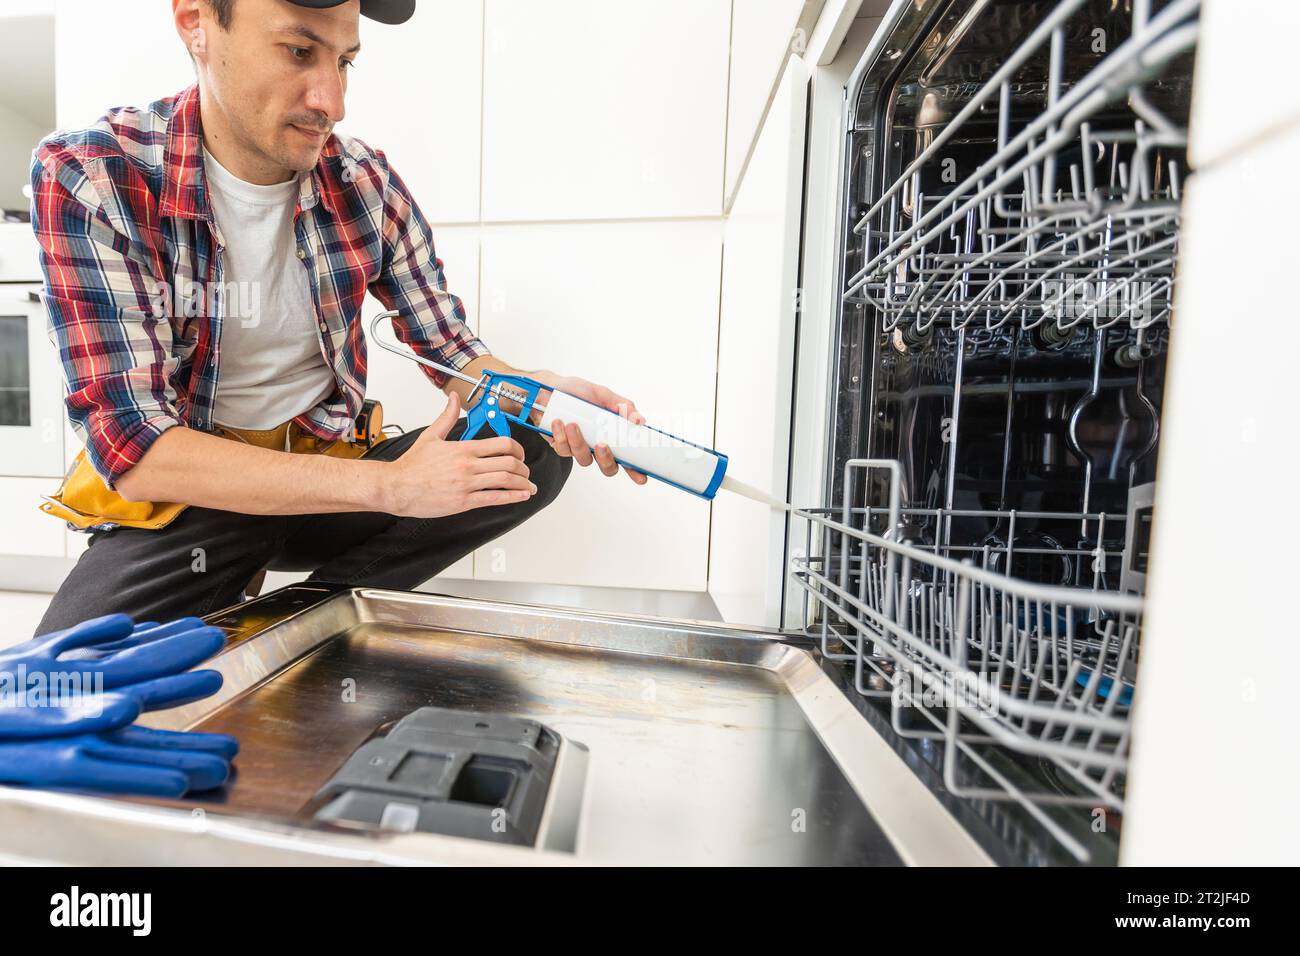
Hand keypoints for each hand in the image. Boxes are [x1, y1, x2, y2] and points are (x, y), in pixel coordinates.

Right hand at [381, 392, 537, 516]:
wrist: (396, 487)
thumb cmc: (412, 465)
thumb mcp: (431, 436)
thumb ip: (447, 417)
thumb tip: (454, 398)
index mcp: (463, 448)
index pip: (502, 444)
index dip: (517, 448)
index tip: (519, 453)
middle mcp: (468, 465)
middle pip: (509, 462)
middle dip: (523, 467)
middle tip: (525, 470)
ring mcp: (467, 484)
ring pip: (505, 480)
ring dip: (522, 482)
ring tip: (528, 485)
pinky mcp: (463, 501)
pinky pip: (494, 498)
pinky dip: (512, 497)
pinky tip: (521, 495)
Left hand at [532, 372, 647, 485]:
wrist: (548, 388)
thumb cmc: (577, 391)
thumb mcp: (603, 394)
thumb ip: (623, 406)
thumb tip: (640, 421)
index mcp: (611, 436)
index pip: (627, 458)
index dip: (635, 471)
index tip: (641, 478)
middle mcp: (597, 446)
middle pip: (608, 468)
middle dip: (606, 460)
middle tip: (602, 445)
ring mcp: (579, 448)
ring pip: (583, 459)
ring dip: (578, 442)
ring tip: (572, 424)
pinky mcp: (561, 446)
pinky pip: (563, 450)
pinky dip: (561, 436)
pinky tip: (559, 422)